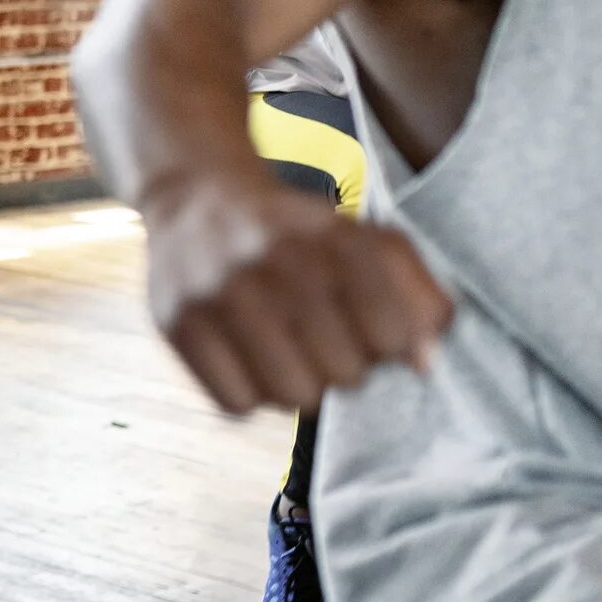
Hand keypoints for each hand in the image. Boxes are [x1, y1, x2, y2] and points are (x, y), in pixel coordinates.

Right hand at [141, 174, 451, 412]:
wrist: (197, 196)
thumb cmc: (296, 231)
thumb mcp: (366, 240)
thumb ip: (417, 295)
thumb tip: (425, 365)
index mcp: (333, 236)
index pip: (391, 339)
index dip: (388, 343)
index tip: (368, 326)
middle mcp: (274, 261)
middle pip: (345, 374)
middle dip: (343, 364)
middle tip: (322, 339)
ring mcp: (219, 292)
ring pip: (292, 396)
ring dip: (298, 385)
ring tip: (287, 353)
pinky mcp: (177, 321)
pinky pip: (236, 405)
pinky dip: (249, 395)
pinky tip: (249, 361)